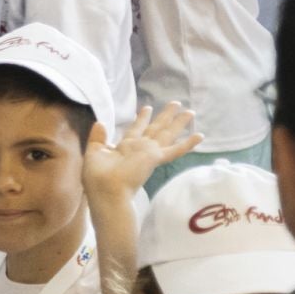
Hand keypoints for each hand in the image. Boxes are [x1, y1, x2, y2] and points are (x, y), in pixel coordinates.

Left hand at [82, 104, 202, 207]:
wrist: (105, 191)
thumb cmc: (97, 177)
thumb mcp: (94, 152)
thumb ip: (98, 138)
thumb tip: (100, 123)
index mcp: (125, 147)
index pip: (136, 129)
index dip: (142, 118)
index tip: (147, 108)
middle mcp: (140, 148)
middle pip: (156, 128)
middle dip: (165, 115)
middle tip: (176, 102)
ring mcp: (149, 153)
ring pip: (168, 134)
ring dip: (179, 123)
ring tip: (190, 111)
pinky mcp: (156, 158)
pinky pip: (175, 150)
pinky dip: (188, 143)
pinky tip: (200, 135)